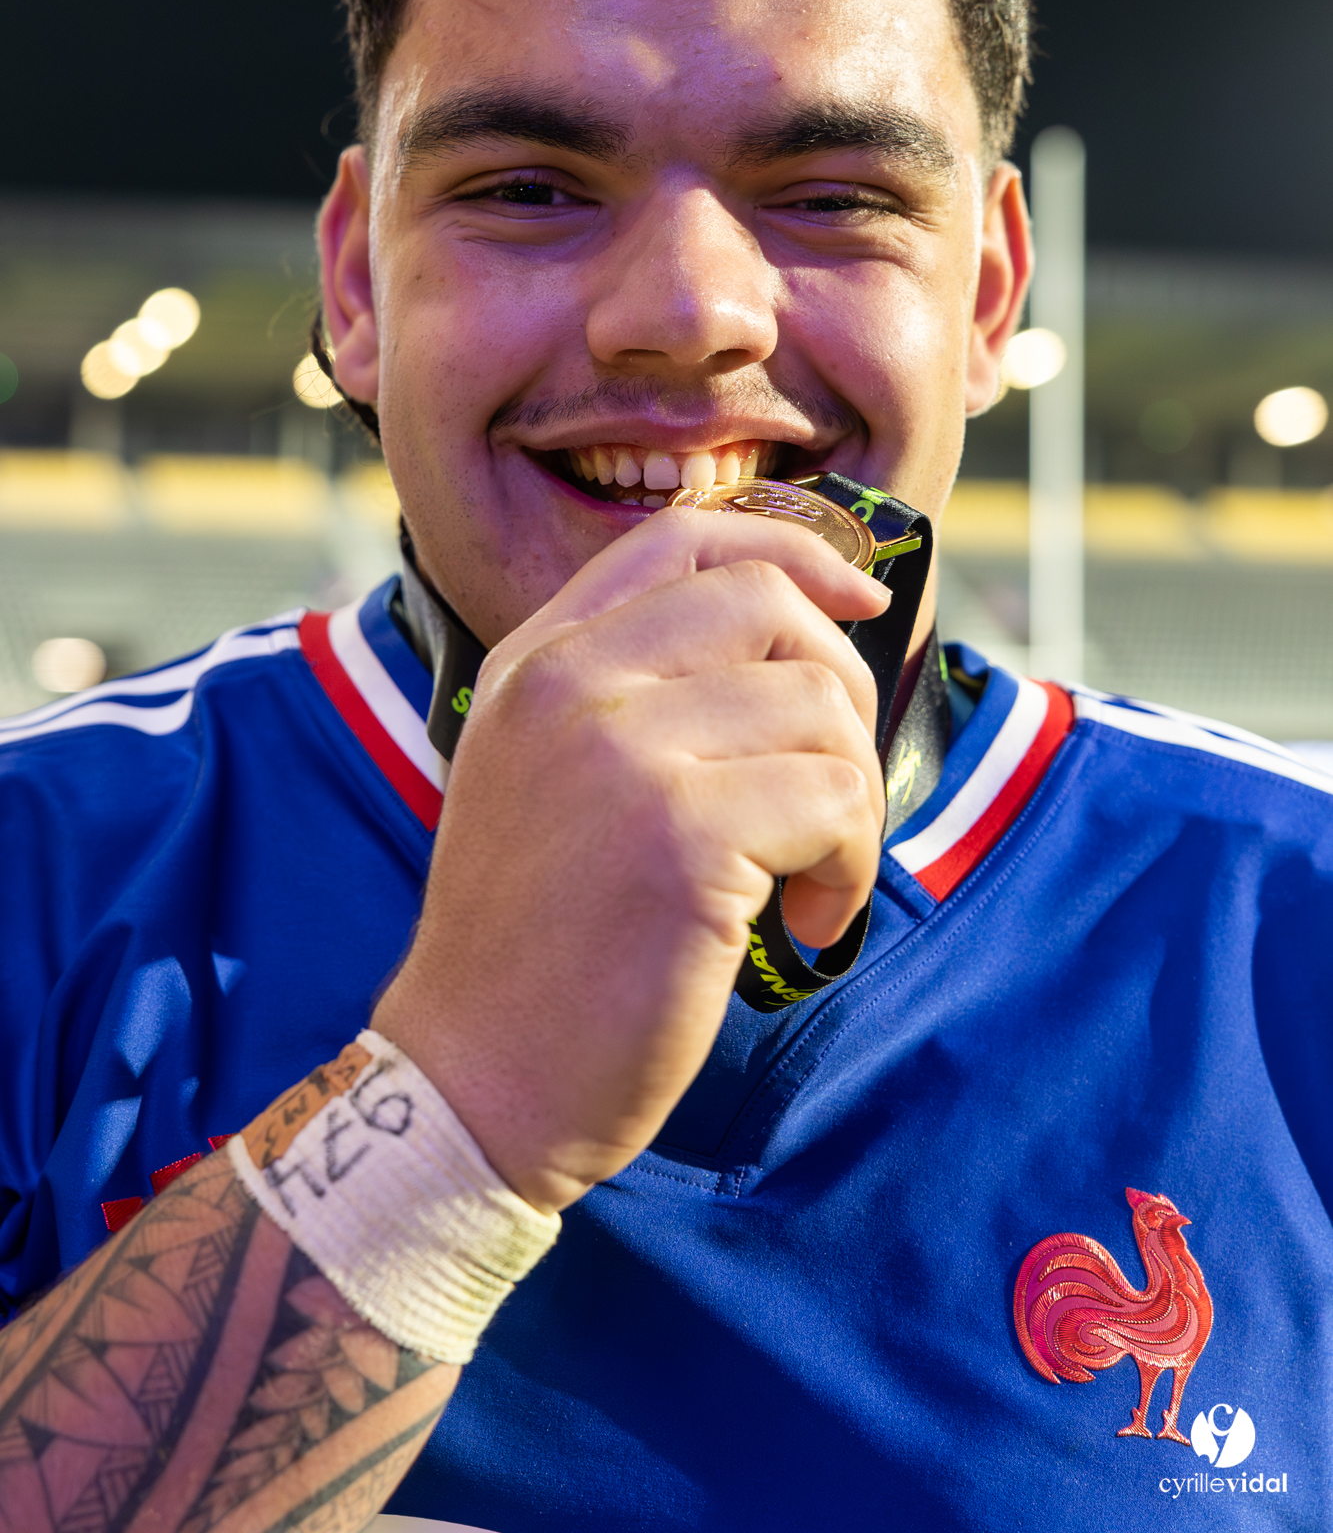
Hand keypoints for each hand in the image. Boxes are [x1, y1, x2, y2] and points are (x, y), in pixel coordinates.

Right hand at [373, 511, 887, 1210]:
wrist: (473, 1081)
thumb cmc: (532, 945)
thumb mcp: (541, 774)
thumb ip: (628, 692)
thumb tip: (795, 639)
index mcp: (535, 661)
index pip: (681, 539)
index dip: (792, 549)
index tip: (858, 594)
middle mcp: (570, 683)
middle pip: (770, 604)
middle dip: (843, 688)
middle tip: (833, 789)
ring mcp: (622, 752)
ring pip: (820, 704)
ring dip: (851, 799)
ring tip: (809, 880)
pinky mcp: (682, 837)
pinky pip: (836, 797)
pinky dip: (849, 864)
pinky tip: (806, 924)